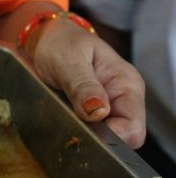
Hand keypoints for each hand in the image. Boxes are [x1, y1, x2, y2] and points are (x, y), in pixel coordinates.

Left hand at [31, 18, 145, 147]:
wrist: (46, 39)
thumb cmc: (60, 43)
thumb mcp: (69, 60)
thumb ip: (83, 86)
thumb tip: (98, 112)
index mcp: (126, 84)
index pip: (132, 128)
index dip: (110, 136)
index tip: (83, 129)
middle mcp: (122, 99)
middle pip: (120, 138)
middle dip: (95, 137)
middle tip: (68, 121)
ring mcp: (107, 107)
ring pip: (103, 138)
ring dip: (83, 134)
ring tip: (62, 116)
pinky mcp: (90, 113)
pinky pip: (89, 132)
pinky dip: (75, 130)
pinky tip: (61, 118)